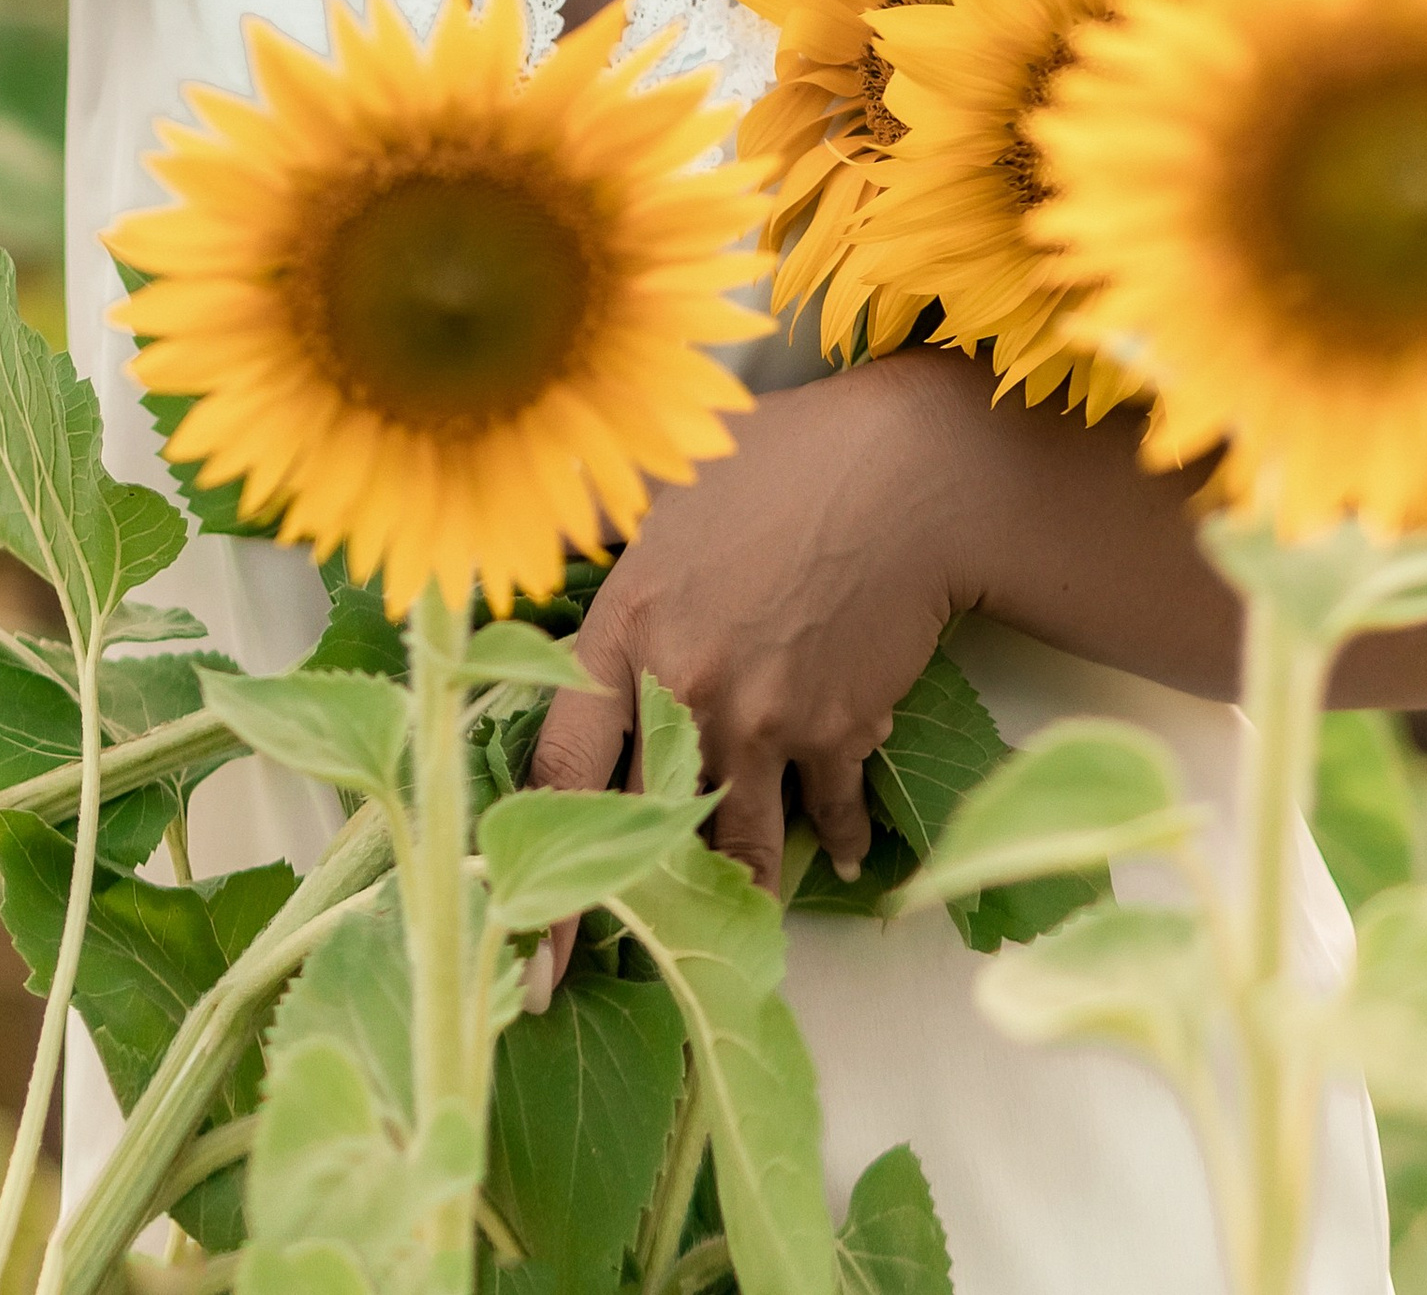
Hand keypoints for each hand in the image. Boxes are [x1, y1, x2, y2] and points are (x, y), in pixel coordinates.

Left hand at [528, 355, 967, 938]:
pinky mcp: (836, 730)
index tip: (527, 951)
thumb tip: (557, 570)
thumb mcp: (667, 495)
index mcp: (624, 631)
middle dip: (632, 904)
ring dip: (737, 885)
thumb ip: (611, 555)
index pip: (559, 769)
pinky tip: (836, 857)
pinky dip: (834, 838)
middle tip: (611, 964)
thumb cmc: (777, 462)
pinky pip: (826, 813)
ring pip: (739, 840)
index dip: (537, 875)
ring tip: (732, 926)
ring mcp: (763, 720)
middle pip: (645, 825)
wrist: (899, 474)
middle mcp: (685, 690)